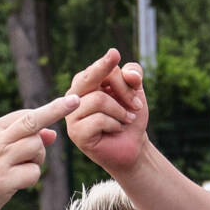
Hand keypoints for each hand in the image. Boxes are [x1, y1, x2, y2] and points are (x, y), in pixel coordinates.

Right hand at [0, 94, 79, 209]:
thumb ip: (23, 141)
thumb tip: (52, 133)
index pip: (25, 114)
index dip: (51, 109)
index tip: (72, 100)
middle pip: (31, 122)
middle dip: (56, 110)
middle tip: (75, 100)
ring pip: (36, 148)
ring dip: (37, 160)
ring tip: (19, 170)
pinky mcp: (0, 180)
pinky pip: (33, 173)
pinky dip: (30, 179)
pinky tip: (15, 184)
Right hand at [67, 48, 149, 174]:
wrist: (132, 145)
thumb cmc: (130, 116)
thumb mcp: (136, 91)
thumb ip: (133, 75)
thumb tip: (129, 74)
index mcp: (86, 83)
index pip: (98, 68)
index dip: (114, 70)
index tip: (123, 64)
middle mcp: (74, 96)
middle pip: (90, 78)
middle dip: (118, 85)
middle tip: (137, 95)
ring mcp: (72, 115)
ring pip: (98, 100)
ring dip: (121, 111)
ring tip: (127, 120)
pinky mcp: (75, 133)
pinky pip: (98, 120)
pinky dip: (115, 124)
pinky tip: (116, 129)